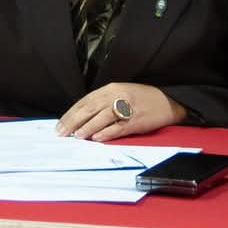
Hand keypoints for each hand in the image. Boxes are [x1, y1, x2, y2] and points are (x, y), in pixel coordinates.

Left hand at [57, 83, 185, 141]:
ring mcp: (127, 108)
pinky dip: (106, 133)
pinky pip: (118, 127)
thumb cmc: (142, 98)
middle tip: (61, 132)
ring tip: (76, 136)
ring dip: (87, 128)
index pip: (85, 101)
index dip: (71, 113)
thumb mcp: (120, 93)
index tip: (60, 124)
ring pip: (102, 118)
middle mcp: (117, 96)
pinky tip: (96, 138)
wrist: (167, 100)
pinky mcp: (136, 120)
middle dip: (73, 121)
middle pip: (90, 108)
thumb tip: (82, 117)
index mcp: (110, 89)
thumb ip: (102, 102)